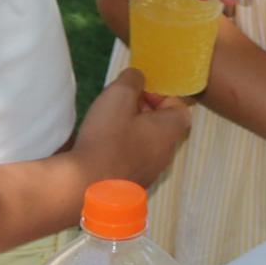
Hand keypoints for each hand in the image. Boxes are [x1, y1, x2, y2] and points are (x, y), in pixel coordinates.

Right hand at [72, 68, 197, 192]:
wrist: (85, 186)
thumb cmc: (108, 138)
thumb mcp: (119, 95)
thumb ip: (133, 79)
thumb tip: (138, 78)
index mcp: (170, 131)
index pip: (179, 107)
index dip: (160, 95)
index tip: (137, 93)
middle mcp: (166, 154)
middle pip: (162, 125)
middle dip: (143, 111)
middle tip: (119, 106)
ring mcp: (150, 173)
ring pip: (147, 144)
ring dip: (131, 131)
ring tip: (106, 125)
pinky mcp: (132, 186)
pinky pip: (133, 160)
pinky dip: (121, 150)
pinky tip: (101, 147)